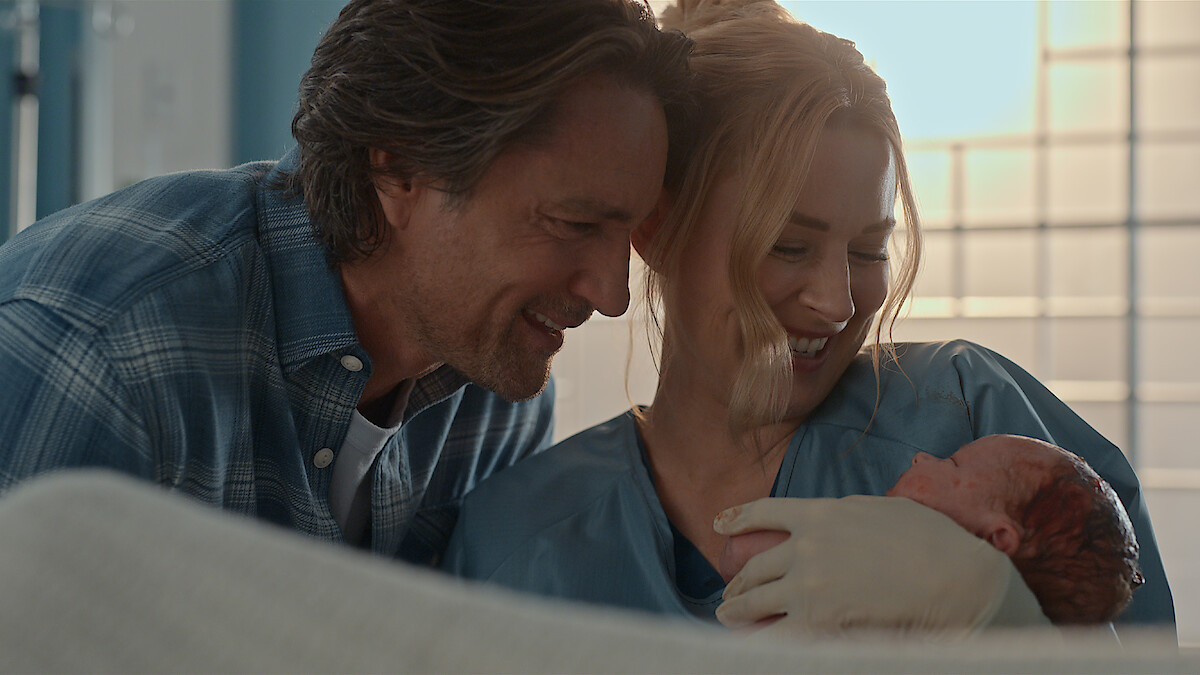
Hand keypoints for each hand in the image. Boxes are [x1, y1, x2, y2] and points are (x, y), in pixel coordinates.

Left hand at [713, 495, 1047, 636]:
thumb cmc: (930, 540)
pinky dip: (760, 641)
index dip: (738, 518)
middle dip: (739, 583)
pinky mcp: (817, 620)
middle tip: (730, 593)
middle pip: (756, 567)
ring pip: (755, 601)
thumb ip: (847, 512)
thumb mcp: (882, 508)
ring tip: (728, 618)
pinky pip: (776, 635)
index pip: (764, 511)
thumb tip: (834, 516)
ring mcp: (807, 585)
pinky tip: (751, 645)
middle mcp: (805, 547)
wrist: (953, 579)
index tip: (721, 525)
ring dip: (737, 612)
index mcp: (820, 514)